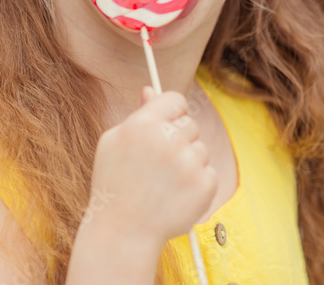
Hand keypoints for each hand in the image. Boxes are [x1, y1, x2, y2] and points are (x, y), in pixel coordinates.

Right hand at [84, 86, 217, 245]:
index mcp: (143, 124)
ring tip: (165, 183)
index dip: (171, 111)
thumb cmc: (114, 185)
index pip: (174, 99)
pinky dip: (196, 184)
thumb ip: (138, 114)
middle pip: (190, 124)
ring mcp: (189, 163)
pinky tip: (175, 196)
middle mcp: (168, 140)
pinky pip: (209, 172)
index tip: (167, 124)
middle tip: (159, 164)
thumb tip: (151, 89)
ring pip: (201, 149)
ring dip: (188, 163)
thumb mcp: (114, 143)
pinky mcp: (205, 184)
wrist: (123, 233)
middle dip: (179, 140)